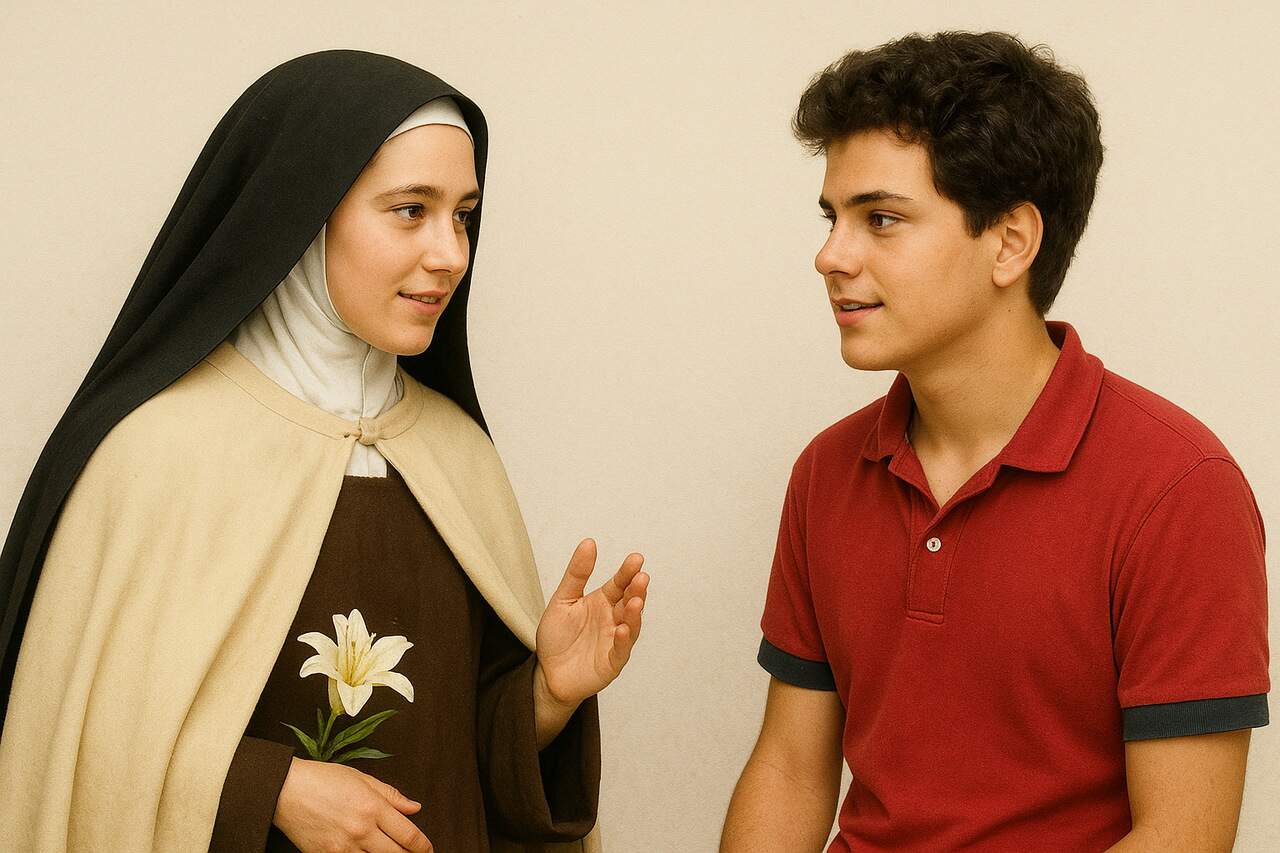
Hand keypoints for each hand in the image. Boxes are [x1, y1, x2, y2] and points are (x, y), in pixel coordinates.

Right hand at [273, 757, 432, 852]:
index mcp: (372, 807)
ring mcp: (343, 847)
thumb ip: (391, 795)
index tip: (428, 850)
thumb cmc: (322, 779)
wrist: (285, 790)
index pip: (409, 835)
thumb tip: (414, 808)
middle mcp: (361, 830)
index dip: (423, 846)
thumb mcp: (361, 779)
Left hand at [535, 538, 648, 708]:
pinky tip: (622, 629)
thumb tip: (589, 542)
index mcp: (602, 602)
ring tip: (635, 600)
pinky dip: (623, 640)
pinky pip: (620, 651)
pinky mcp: (611, 663)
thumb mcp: (563, 600)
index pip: (619, 584)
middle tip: (641, 577)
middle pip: (628, 602)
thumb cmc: (557, 637)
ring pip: (631, 625)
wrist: (548, 673)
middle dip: (636, 590)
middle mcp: (613, 620)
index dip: (627, 572)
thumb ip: (576, 574)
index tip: (636, 559)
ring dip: (634, 613)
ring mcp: (614, 641)